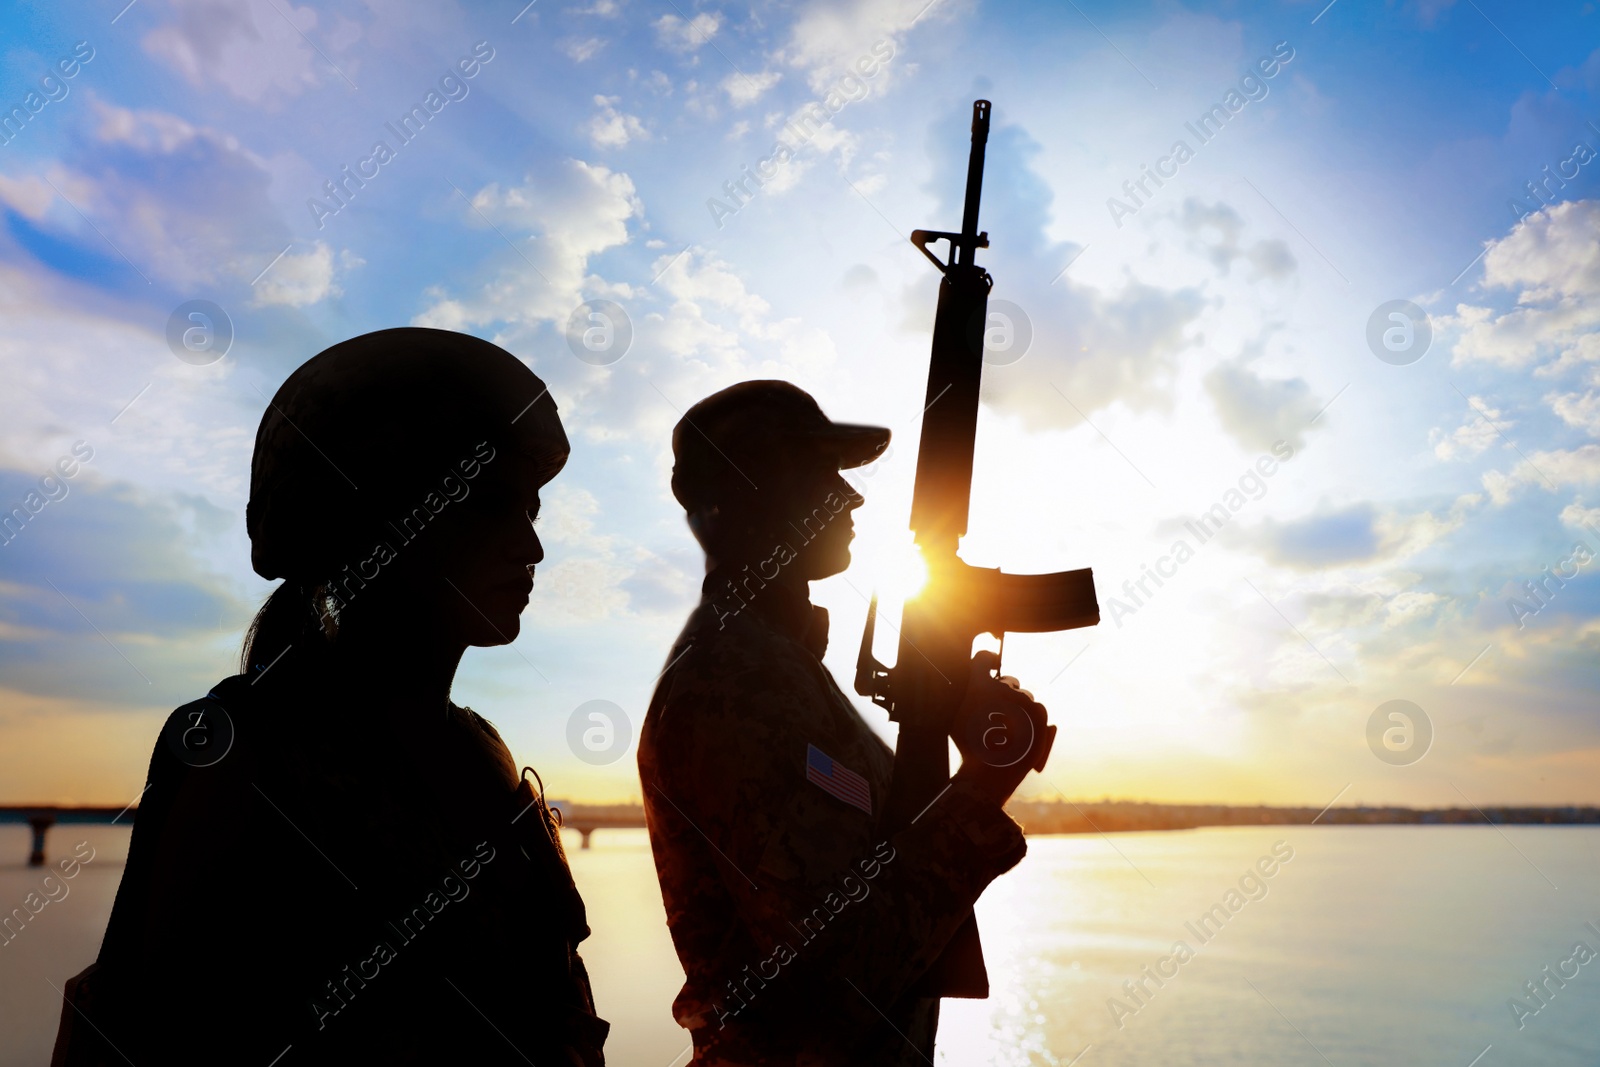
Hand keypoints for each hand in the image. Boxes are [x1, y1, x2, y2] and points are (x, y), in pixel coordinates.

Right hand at [951, 650, 1052, 805]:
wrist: (991, 773)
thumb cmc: (969, 749)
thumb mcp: (957, 720)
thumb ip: (967, 700)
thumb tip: (974, 692)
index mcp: (979, 684)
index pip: (984, 658)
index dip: (988, 660)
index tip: (991, 664)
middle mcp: (1003, 687)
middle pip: (1007, 682)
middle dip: (1004, 694)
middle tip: (998, 716)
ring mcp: (1023, 699)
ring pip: (1023, 698)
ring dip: (1018, 709)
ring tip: (1010, 733)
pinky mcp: (1039, 713)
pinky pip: (1036, 710)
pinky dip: (1031, 720)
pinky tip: (1023, 735)